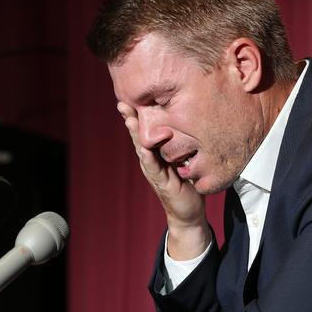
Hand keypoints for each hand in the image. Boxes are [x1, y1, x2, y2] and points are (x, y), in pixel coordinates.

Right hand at [117, 101, 210, 258]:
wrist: (189, 213)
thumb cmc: (188, 182)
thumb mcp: (185, 157)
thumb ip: (181, 143)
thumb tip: (187, 119)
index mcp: (156, 152)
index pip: (144, 130)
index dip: (136, 115)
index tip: (129, 98)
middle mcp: (150, 160)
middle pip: (137, 136)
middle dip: (129, 119)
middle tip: (122, 103)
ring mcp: (153, 171)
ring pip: (141, 149)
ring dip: (134, 135)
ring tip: (129, 119)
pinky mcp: (161, 182)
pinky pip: (153, 167)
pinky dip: (148, 156)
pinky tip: (144, 147)